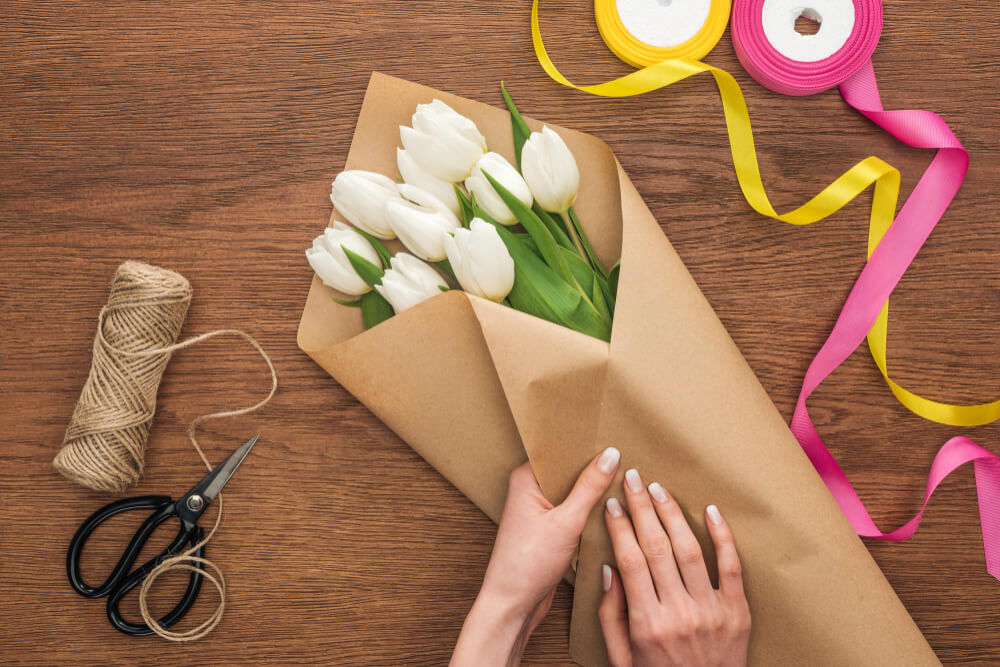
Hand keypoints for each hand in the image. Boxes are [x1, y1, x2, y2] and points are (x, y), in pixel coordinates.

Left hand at [451, 447, 621, 665]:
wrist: (512, 604)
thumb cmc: (527, 564)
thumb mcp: (566, 522)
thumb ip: (589, 487)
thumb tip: (610, 455)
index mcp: (526, 477)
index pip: (560, 448)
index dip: (586, 443)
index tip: (614, 437)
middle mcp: (530, 489)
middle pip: (569, 468)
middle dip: (594, 467)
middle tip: (627, 459)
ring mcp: (539, 509)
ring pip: (574, 491)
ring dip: (594, 491)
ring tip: (624, 483)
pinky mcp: (548, 527)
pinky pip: (573, 510)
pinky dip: (589, 510)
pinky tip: (610, 509)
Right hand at [599, 469, 750, 666]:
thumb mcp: (621, 657)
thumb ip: (610, 614)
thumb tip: (608, 569)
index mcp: (647, 623)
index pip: (631, 560)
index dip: (620, 527)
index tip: (612, 504)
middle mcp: (679, 613)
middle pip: (657, 547)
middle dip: (642, 508)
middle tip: (633, 479)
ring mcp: (711, 611)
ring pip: (690, 550)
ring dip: (673, 514)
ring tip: (659, 489)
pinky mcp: (737, 612)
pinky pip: (731, 567)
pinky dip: (722, 536)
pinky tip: (710, 511)